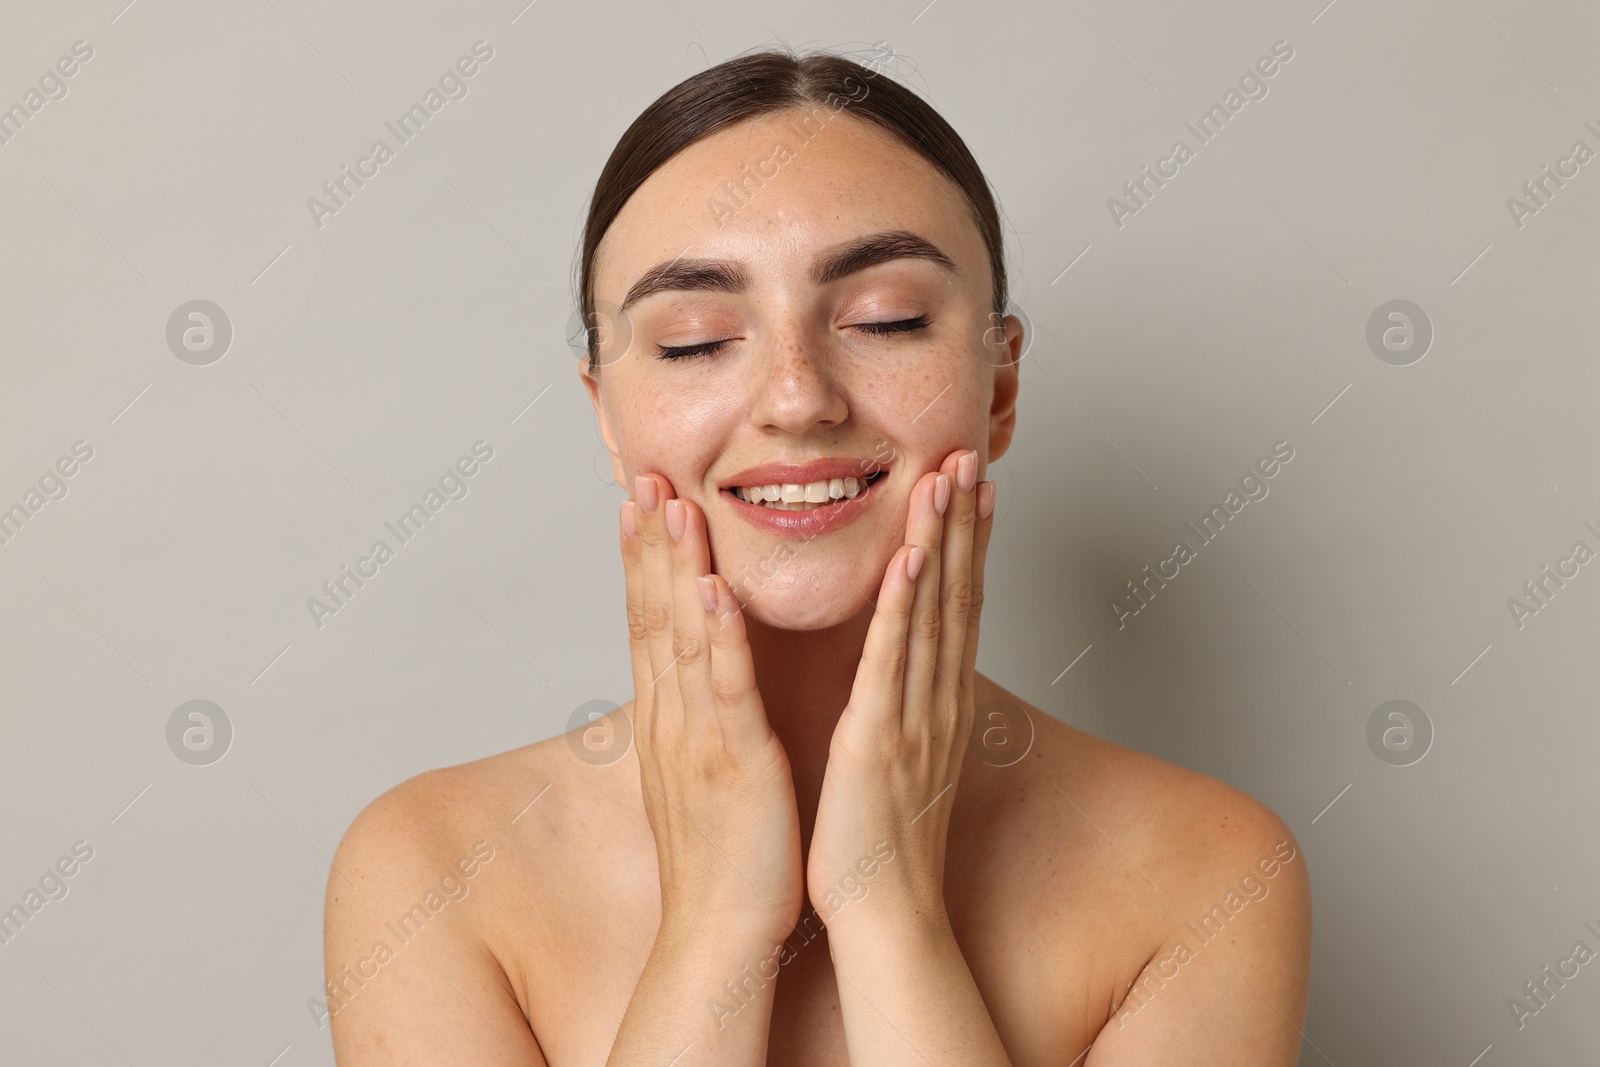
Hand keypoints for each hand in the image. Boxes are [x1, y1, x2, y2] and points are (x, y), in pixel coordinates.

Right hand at [620, 473, 804, 944]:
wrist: (720, 935)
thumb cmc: (722, 854)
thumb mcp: (702, 769)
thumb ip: (697, 715)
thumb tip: (695, 677)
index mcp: (671, 719)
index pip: (649, 621)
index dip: (641, 558)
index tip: (639, 498)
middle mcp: (673, 719)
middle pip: (653, 614)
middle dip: (648, 541)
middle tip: (642, 474)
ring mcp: (698, 738)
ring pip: (682, 638)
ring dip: (676, 567)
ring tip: (671, 504)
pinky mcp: (736, 763)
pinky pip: (725, 691)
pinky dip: (717, 638)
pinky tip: (711, 590)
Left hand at [807, 449, 995, 931]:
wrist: (884, 914)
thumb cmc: (886, 846)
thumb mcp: (904, 759)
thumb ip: (908, 708)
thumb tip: (910, 674)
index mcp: (937, 703)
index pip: (958, 605)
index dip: (968, 540)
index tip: (973, 484)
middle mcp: (938, 700)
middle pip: (958, 593)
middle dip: (963, 520)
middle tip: (970, 452)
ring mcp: (914, 716)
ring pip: (933, 612)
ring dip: (941, 541)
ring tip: (948, 476)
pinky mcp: (879, 739)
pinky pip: (893, 662)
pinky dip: (904, 606)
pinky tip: (910, 557)